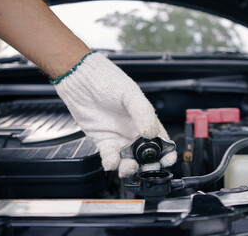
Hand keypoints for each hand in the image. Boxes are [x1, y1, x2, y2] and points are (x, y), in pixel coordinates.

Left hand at [53, 52, 176, 176]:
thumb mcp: (130, 94)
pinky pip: (109, 157)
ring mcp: (118, 137)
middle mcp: (133, 130)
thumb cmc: (107, 80)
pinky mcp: (103, 141)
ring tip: (126, 166)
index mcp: (145, 119)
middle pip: (146, 155)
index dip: (167, 152)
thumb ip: (144, 113)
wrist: (80, 78)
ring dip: (129, 167)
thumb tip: (151, 133)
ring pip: (128, 160)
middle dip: (148, 165)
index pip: (161, 140)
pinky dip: (111, 163)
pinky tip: (111, 161)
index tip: (167, 160)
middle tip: (146, 168)